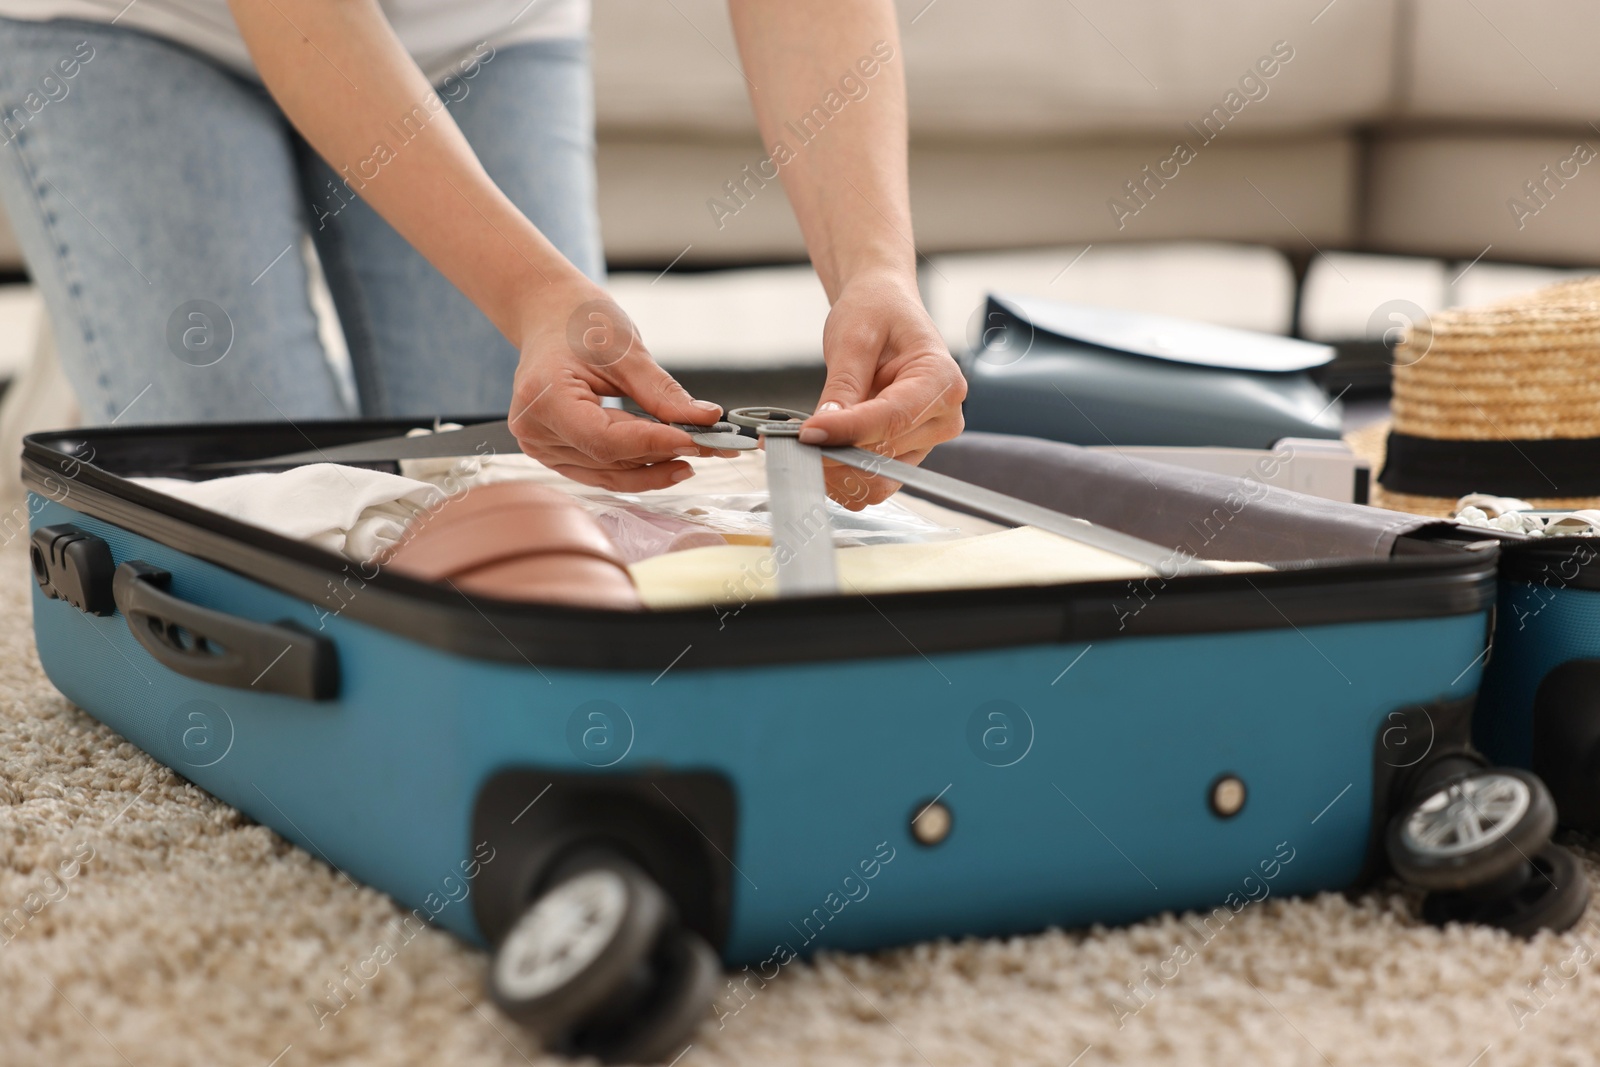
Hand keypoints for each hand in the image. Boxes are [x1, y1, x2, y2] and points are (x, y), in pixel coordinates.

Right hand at [507, 281, 725, 490]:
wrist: (549, 317)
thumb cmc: (580, 323)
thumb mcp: (626, 350)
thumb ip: (663, 393)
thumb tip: (706, 419)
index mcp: (545, 398)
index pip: (604, 440)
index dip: (652, 444)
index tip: (696, 441)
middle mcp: (536, 431)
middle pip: (610, 461)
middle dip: (665, 455)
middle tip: (715, 446)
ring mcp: (542, 447)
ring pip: (610, 474)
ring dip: (658, 466)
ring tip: (701, 451)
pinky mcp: (555, 454)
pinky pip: (602, 472)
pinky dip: (639, 467)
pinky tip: (670, 458)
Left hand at [798, 270, 966, 507]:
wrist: (883, 308)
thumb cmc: (876, 312)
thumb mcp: (854, 338)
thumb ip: (842, 387)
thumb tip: (822, 431)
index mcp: (941, 380)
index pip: (892, 419)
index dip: (847, 431)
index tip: (807, 433)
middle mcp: (943, 417)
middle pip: (885, 454)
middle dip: (835, 451)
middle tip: (791, 439)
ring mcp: (926, 440)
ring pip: (878, 478)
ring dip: (836, 469)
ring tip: (805, 441)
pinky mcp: (906, 454)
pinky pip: (873, 480)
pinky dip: (842, 474)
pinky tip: (820, 450)